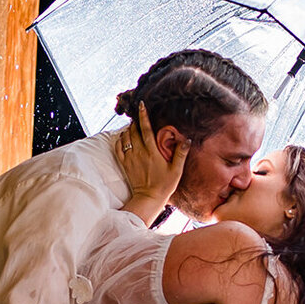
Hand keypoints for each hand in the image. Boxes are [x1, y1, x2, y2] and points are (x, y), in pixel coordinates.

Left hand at [117, 104, 186, 224]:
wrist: (148, 198)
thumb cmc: (164, 185)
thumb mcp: (176, 170)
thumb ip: (181, 154)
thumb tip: (187, 140)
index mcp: (152, 152)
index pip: (146, 129)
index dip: (143, 116)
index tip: (141, 105)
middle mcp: (139, 153)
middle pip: (134, 131)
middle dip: (135, 122)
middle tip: (138, 117)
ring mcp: (130, 158)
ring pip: (125, 137)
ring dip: (128, 130)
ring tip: (133, 127)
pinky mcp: (124, 164)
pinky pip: (118, 148)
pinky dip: (120, 140)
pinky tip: (124, 138)